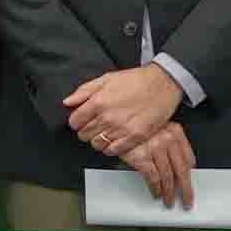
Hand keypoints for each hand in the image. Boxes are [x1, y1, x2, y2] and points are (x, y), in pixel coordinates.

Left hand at [64, 65, 182, 156]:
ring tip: (105, 132)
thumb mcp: (107, 78)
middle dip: (86, 130)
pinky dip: (110, 148)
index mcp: (98, 101)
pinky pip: (113, 151)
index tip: (82, 120)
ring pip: (97, 144)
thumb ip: (84, 91)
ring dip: (98, 140)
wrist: (163, 84)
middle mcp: (108, 117)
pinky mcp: (135, 137)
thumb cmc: (136, 80)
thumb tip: (68, 102)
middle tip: (95, 125)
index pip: (75, 122)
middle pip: (84, 135)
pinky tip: (115, 139)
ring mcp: (121, 129)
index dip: (76, 121)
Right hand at [120, 121, 195, 208]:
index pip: (188, 157)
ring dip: (169, 192)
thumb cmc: (135, 127)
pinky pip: (153, 178)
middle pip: (182, 170)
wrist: (114, 124)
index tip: (191, 182)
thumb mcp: (157, 129)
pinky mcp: (142, 157)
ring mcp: (156, 148)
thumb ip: (170, 143)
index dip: (190, 173)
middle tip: (187, 199)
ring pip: (168, 176)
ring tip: (169, 200)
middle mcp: (168, 139)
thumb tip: (177, 164)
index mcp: (175, 131)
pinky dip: (156, 189)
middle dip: (186, 188)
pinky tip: (156, 193)